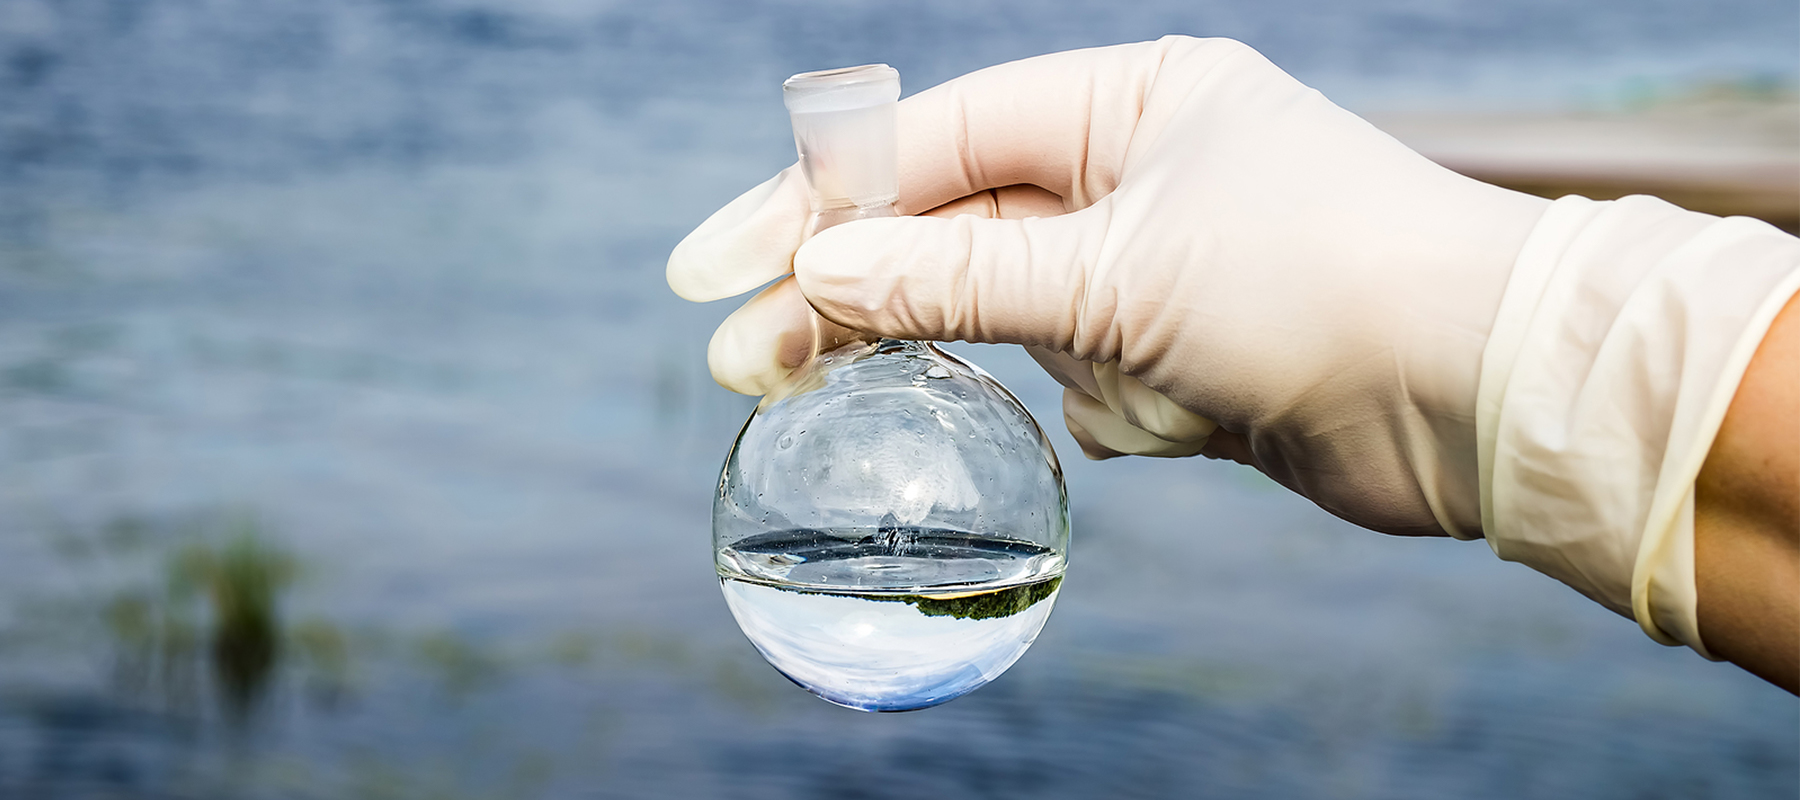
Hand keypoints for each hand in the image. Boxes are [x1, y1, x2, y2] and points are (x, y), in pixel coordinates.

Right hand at [669, 36, 1548, 537]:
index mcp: (1121, 101)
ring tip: (1114, 383)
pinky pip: (1086, 384)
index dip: (809, 206)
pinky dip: (1124, 409)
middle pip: (946, 233)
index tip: (711, 268)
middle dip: (855, 297)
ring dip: (1039, 360)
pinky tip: (1199, 414)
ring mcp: (1154, 264)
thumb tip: (815, 275)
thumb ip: (951, 281)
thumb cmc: (1318, 286)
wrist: (1482, 394)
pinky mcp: (1179, 353)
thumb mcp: (1112, 275)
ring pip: (1015, 317)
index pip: (926, 145)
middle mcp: (1131, 170)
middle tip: (741, 362)